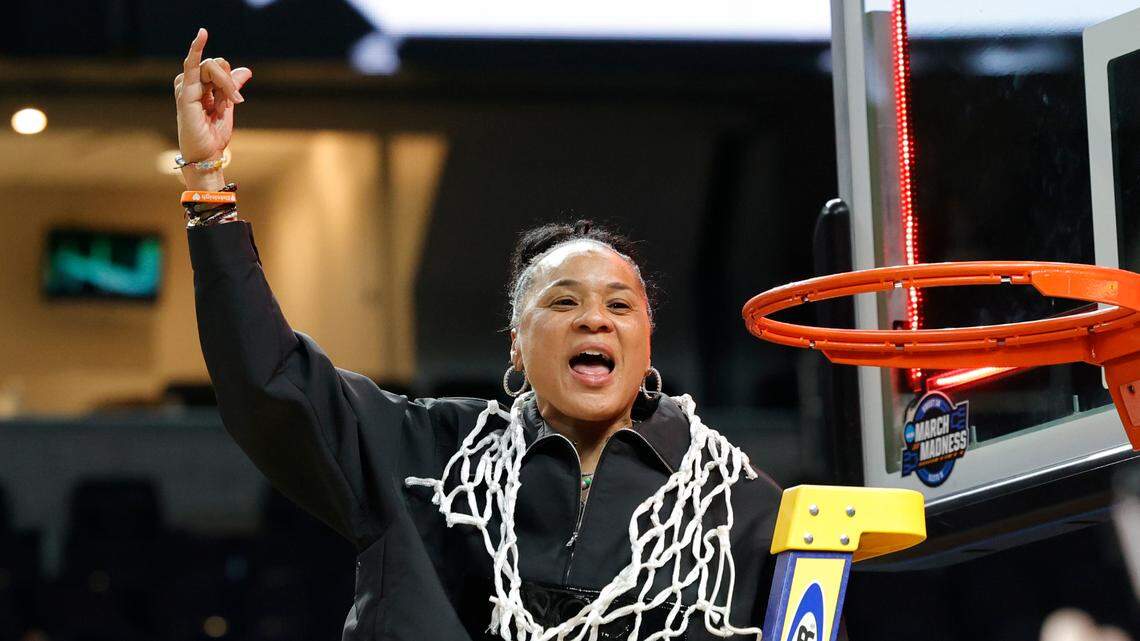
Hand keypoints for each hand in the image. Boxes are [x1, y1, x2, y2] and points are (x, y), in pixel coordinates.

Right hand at [173, 28, 251, 188]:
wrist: (208, 155)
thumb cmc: (214, 134)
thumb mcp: (228, 106)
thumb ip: (233, 87)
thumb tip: (247, 70)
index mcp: (199, 86)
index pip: (218, 67)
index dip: (230, 79)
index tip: (237, 99)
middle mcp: (190, 83)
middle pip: (216, 64)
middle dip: (229, 81)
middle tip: (236, 101)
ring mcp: (186, 87)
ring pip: (211, 66)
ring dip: (225, 83)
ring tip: (226, 104)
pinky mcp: (186, 94)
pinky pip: (191, 66)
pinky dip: (197, 50)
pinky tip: (201, 36)